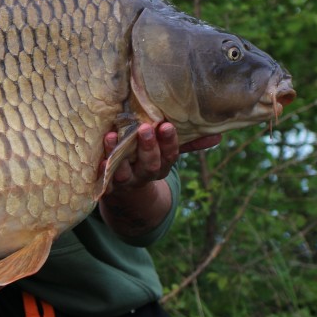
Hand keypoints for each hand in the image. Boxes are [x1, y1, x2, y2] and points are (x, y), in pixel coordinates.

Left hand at [103, 122, 221, 191]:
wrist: (126, 190)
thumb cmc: (150, 159)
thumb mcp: (168, 151)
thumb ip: (190, 142)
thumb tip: (218, 134)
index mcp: (162, 165)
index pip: (170, 155)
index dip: (169, 142)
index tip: (166, 126)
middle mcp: (145, 174)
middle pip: (150, 164)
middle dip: (148, 148)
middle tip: (144, 129)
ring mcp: (126, 180)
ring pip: (123, 171)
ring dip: (118, 154)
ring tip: (113, 136)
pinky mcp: (107, 184)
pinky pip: (103, 182)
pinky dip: (101, 172)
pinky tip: (98, 161)